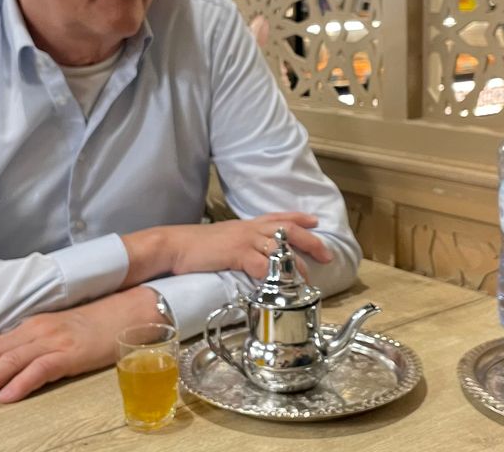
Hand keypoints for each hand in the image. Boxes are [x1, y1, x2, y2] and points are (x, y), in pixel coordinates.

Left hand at [0, 286, 158, 405]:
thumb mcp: (56, 334)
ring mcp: (53, 341)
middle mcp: (36, 331)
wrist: (128, 312)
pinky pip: (42, 368)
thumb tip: (3, 368)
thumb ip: (31, 347)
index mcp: (30, 327)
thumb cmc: (93, 327)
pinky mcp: (71, 353)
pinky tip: (6, 396)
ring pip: (10, 362)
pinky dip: (22, 382)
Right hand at [170, 212, 330, 278]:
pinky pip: (261, 265)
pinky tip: (280, 286)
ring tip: (306, 279)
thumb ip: (243, 245)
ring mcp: (244, 240)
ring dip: (296, 265)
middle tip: (327, 255)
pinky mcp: (236, 254)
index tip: (316, 221)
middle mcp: (250, 229)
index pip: (279, 216)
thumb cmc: (198, 246)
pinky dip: (273, 275)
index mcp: (248, 225)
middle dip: (311, 242)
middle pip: (289, 230)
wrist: (176, 245)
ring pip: (280, 248)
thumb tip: (254, 257)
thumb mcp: (225, 240)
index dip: (300, 217)